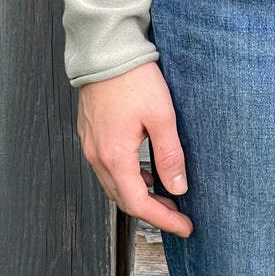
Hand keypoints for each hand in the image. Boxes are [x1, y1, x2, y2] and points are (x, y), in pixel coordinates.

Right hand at [76, 59, 193, 236]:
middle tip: (177, 213)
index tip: (184, 226)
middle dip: (152, 210)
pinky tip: (143, 169)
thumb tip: (178, 188)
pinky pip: (106, 167)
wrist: (107, 49)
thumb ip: (170, 155)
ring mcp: (90, 144)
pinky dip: (126, 176)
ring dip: (138, 194)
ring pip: (113, 184)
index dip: (163, 220)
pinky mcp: (90, 132)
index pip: (138, 204)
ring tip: (164, 193)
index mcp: (115, 156)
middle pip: (123, 198)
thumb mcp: (161, 116)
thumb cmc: (133, 78)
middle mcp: (97, 155)